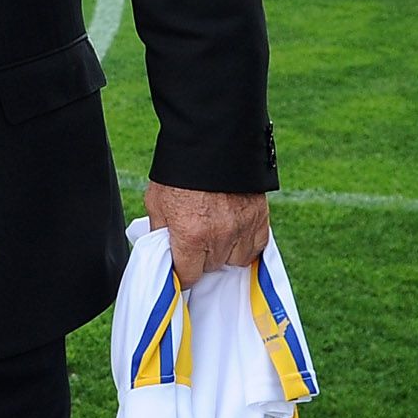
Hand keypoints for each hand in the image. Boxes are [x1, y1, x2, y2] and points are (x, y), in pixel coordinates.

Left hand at [147, 182, 269, 286]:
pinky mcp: (260, 218)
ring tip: (216, 233)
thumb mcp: (157, 202)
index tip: (181, 266)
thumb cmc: (180, 171)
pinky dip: (245, 243)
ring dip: (225, 251)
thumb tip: (162, 252)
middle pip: (211, 268)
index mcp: (190, 236)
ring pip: (235, 260)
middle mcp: (219, 237)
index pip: (188, 276)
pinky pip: (256, 247)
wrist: (210, 141)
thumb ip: (160, 231)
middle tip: (196, 238)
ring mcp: (242, 229)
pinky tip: (234, 231)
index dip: (182, 272)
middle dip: (202, 258)